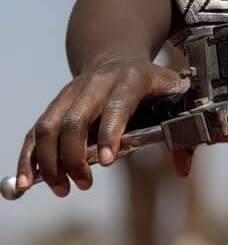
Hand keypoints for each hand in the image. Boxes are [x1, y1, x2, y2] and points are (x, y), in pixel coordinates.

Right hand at [17, 54, 189, 196]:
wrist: (117, 56)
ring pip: (48, 127)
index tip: (106, 162)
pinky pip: (34, 133)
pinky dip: (28, 158)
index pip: (117, 106)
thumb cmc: (149, 84)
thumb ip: (179, 131)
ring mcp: (70, 94)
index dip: (110, 133)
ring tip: (61, 188)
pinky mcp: (54, 105)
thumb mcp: (170, 96)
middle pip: (75, 120)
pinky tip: (27, 183)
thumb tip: (183, 170)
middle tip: (83, 183)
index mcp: (130, 80)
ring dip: (49, 162)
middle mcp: (96, 85)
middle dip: (73, 156)